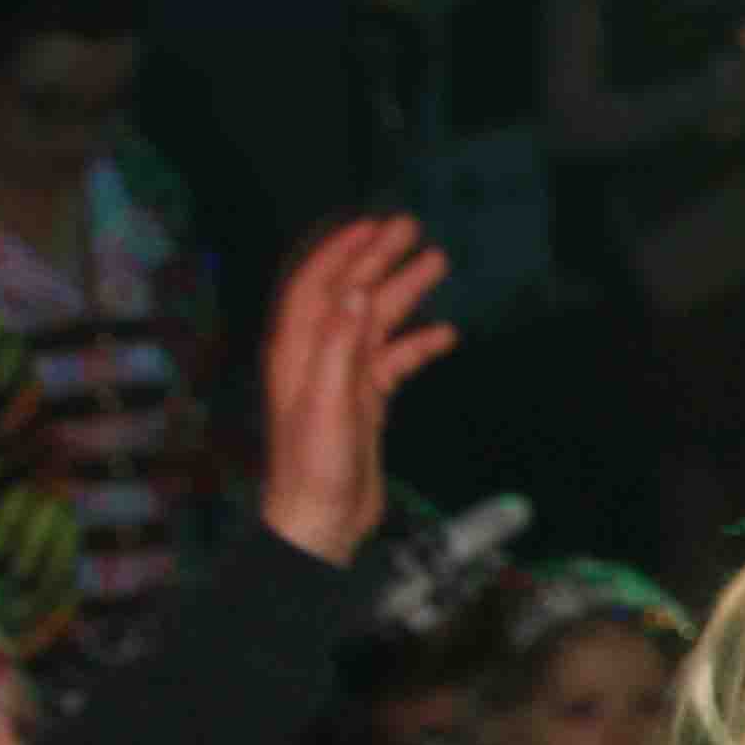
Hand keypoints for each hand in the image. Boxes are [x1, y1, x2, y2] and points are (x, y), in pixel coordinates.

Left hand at [250, 214, 455, 562]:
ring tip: (437, 265)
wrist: (321, 518)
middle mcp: (318, 355)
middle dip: (379, 259)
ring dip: (404, 293)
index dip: (344, 252)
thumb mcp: (327, 402)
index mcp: (298, 350)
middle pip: (351, 295)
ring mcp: (343, 377)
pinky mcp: (365, 400)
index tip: (375, 227)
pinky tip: (445, 335)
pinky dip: (419, 345)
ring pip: (377, 323)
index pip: (320, 286)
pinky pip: (394, 360)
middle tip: (411, 229)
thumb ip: (339, 346)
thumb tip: (357, 294)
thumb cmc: (315, 466)